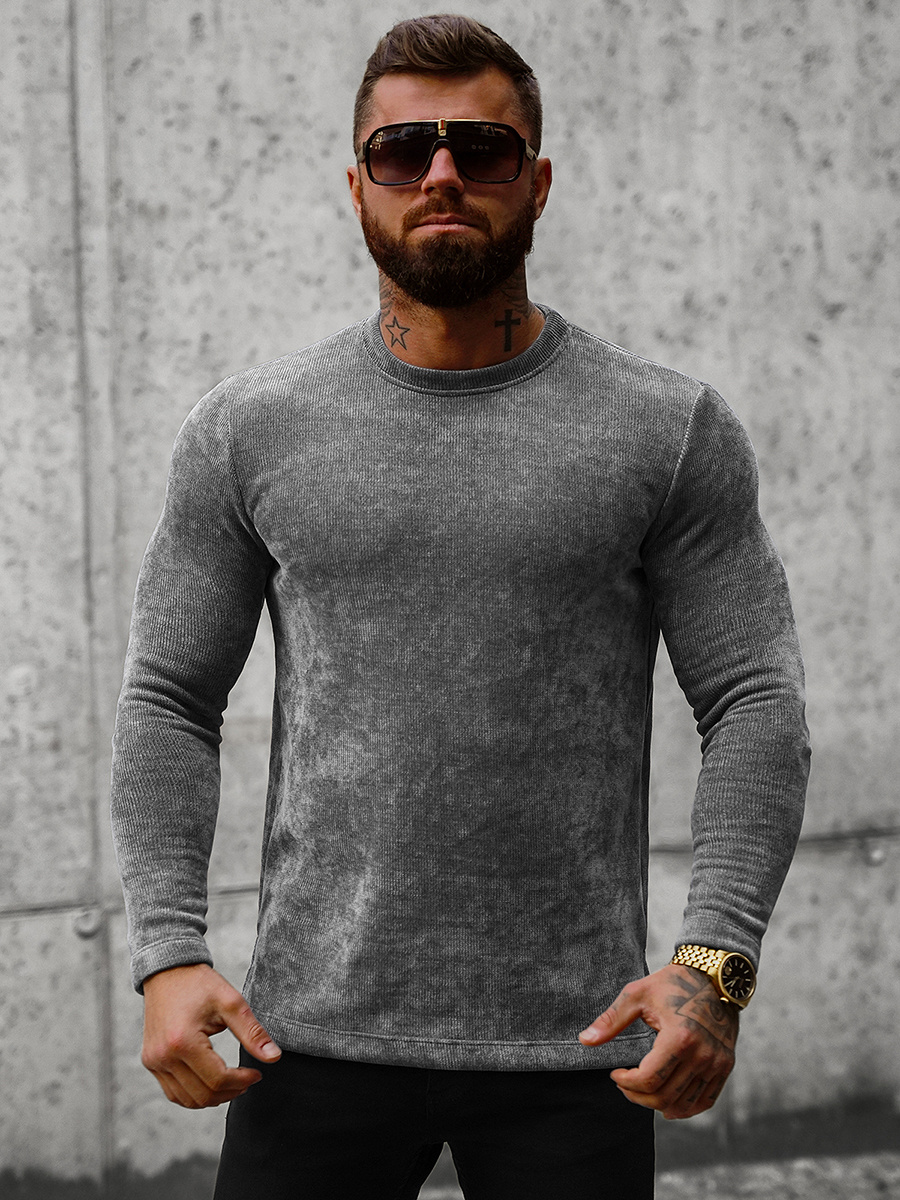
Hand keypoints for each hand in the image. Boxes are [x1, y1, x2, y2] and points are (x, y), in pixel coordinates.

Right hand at [141, 963, 280, 1107]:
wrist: (167, 972)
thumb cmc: (199, 984)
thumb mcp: (231, 1002)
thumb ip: (252, 1032)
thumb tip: (274, 1057)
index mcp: (183, 1042)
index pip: (218, 1079)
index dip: (242, 1081)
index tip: (257, 1074)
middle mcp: (163, 1057)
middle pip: (203, 1095)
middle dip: (231, 1092)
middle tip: (248, 1080)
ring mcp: (154, 1062)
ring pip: (187, 1099)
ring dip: (214, 1098)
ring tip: (233, 1083)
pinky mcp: (150, 1062)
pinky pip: (174, 1093)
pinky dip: (195, 1095)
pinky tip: (212, 1083)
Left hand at [578, 964, 739, 1119]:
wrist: (713, 976)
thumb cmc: (672, 983)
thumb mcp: (637, 995)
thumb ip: (611, 1020)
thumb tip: (584, 1040)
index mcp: (679, 1037)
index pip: (648, 1079)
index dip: (626, 1082)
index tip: (615, 1073)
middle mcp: (701, 1055)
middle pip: (664, 1096)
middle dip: (637, 1096)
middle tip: (624, 1085)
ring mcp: (716, 1063)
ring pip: (684, 1104)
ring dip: (659, 1105)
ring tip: (643, 1093)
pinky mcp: (725, 1065)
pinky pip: (706, 1100)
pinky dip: (686, 1108)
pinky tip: (669, 1105)